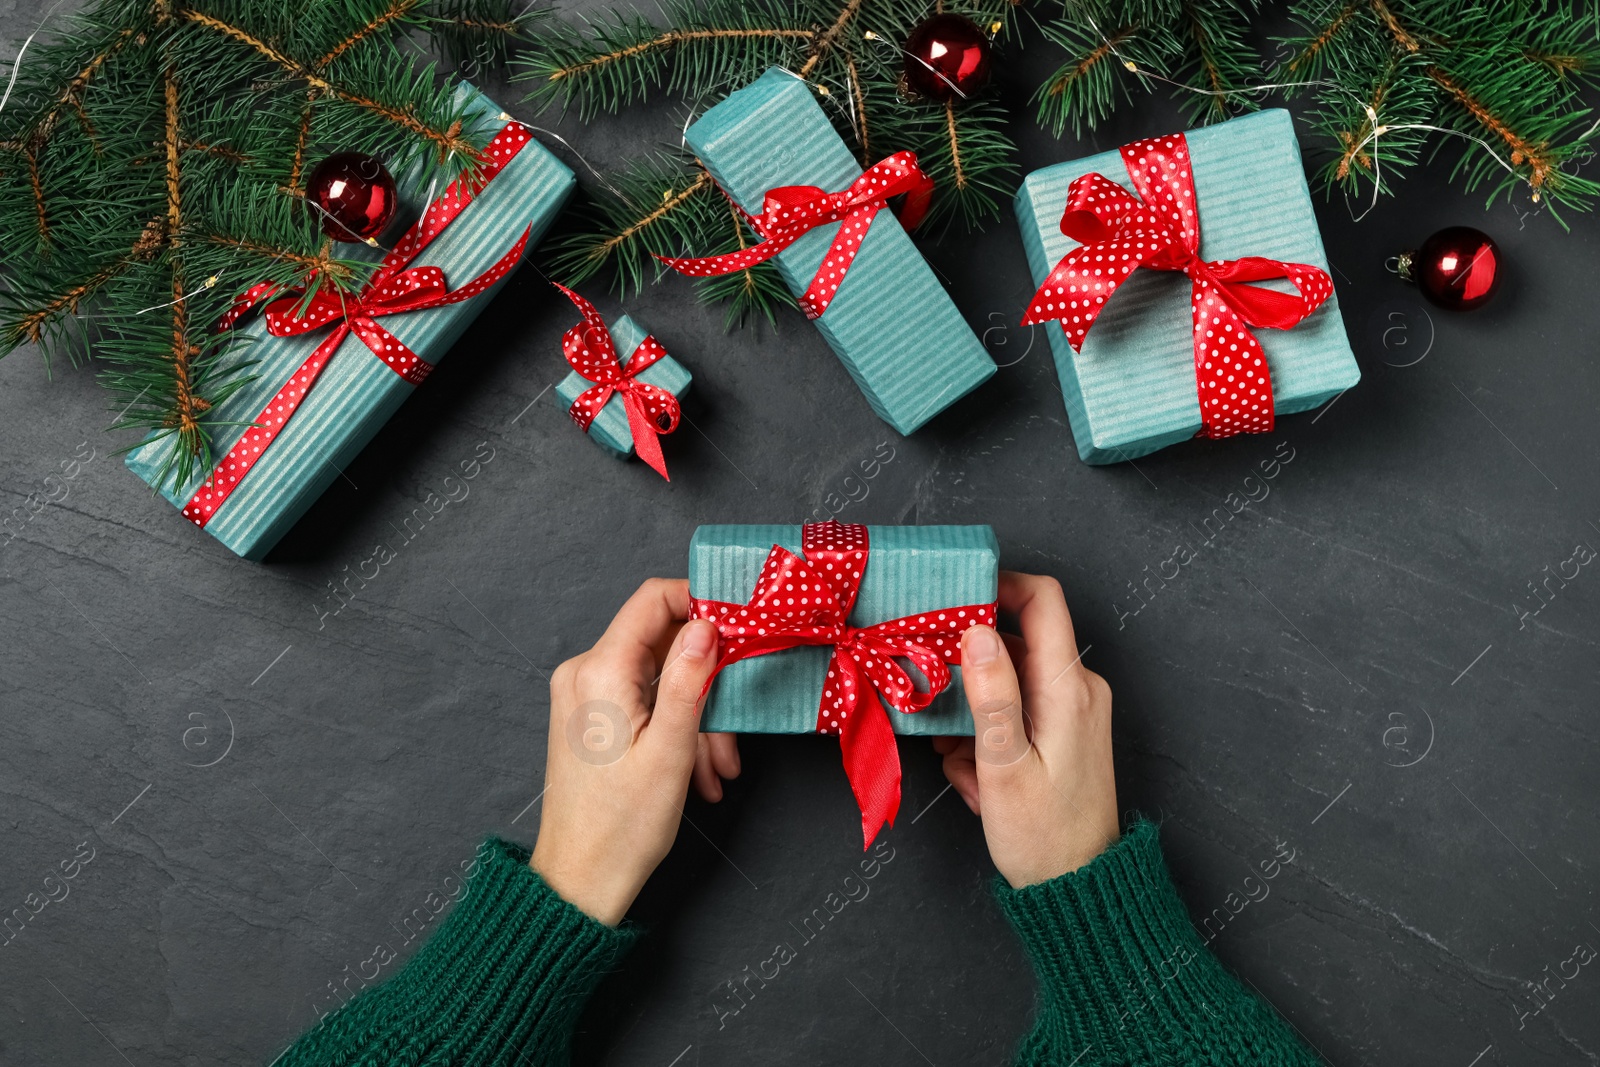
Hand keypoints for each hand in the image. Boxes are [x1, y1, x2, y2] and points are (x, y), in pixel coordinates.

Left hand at [531, 579, 740, 923]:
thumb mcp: (670, 750)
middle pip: (661, 642)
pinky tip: (698, 771)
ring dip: (697, 714)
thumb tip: (707, 624)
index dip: (701, 601)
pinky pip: (643, 700)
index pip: (653, 599)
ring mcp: (583, 694)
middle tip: (736, 723)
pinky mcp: (588, 715)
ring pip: (658, 677)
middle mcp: (583, 673)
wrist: (579, 879)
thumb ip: (688, 679)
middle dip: (706, 679)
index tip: (739, 623)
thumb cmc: (622, 826)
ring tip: (719, 766)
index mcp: (599, 671)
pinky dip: (675, 726)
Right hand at [933, 572, 1117, 887]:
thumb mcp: (1005, 766)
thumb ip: (991, 694)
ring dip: (972, 713)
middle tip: (932, 701)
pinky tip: (976, 776)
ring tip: (962, 762)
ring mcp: (1071, 711)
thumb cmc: (1044, 836)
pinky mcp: (1061, 732)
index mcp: (1068, 688)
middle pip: (1014, 640)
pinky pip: (1014, 711)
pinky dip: (986, 735)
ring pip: (1006, 681)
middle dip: (967, 667)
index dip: (998, 584)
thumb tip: (974, 631)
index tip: (952, 597)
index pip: (1042, 599)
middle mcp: (1076, 690)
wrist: (1081, 890)